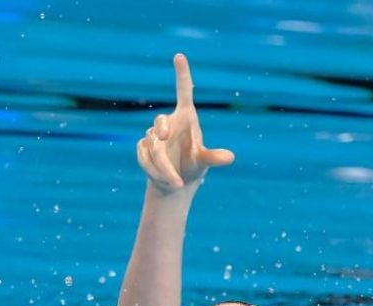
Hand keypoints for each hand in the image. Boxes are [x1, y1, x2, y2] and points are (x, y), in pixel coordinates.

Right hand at [136, 54, 234, 193]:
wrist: (175, 183)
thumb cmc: (193, 167)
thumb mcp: (204, 162)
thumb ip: (214, 158)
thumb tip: (230, 158)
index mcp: (186, 117)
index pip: (183, 91)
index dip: (181, 74)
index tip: (180, 56)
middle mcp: (169, 122)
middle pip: (160, 121)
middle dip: (161, 127)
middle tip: (165, 137)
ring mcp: (153, 135)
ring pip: (152, 146)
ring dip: (162, 166)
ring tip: (175, 181)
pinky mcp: (143, 148)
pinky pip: (144, 157)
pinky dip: (154, 170)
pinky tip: (165, 180)